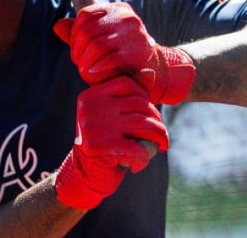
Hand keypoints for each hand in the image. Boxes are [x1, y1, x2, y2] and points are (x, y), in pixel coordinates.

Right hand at [53, 78, 168, 209]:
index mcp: (91, 95)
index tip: (150, 115)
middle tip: (162, 136)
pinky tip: (141, 161)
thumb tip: (150, 72)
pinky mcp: (100, 147)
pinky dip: (144, 156)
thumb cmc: (105, 141)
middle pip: (139, 105)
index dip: (145, 98)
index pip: (128, 84)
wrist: (85, 174)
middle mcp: (90, 107)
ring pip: (143, 124)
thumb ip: (130, 96)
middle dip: (157, 122)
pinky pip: (137, 147)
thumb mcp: (114, 116)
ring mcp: (94, 125)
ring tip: (161, 146)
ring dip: (158, 138)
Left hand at [54, 2, 197, 104]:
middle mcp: (128, 18)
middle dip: (78, 50)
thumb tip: (57, 26)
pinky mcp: (139, 55)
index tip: (76, 48)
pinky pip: (110, 60)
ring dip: (85, 62)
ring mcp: (135, 35)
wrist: (158, 71)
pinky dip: (97, 69)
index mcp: (118, 9)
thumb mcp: (101, 41)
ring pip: (96, 46)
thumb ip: (79, 34)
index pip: (86, 14)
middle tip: (80, 63)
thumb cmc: (123, 56)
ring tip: (86, 71)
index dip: (75, 33)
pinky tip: (94, 74)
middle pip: (88, 31)